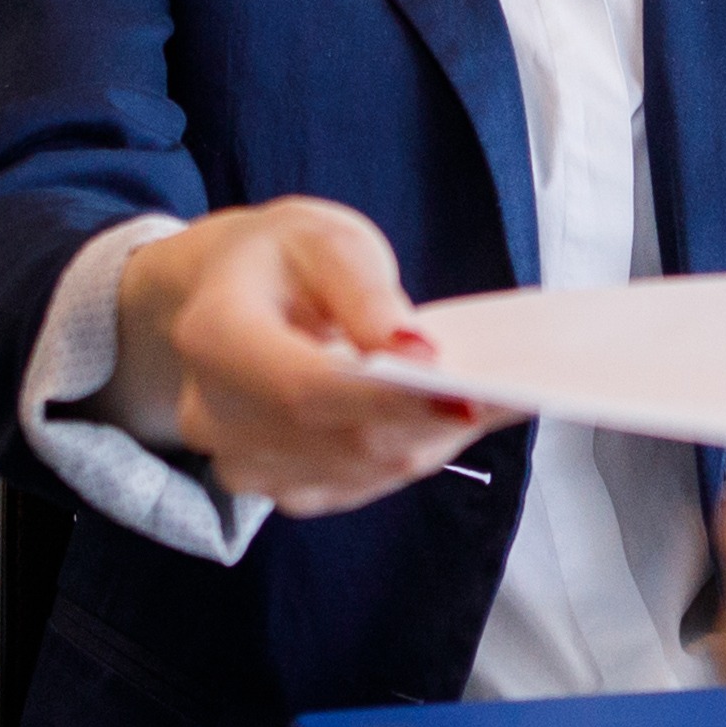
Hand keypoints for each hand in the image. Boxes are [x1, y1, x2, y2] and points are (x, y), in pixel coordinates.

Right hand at [103, 199, 486, 513]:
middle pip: (339, 442)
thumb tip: (415, 354)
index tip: (465, 397)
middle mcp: (215, 416)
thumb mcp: (322, 239)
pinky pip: (359, 484)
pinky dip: (412, 452)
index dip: (386, 403)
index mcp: (213, 336)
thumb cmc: (281, 259)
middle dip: (431, 423)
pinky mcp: (278, 488)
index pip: (303, 390)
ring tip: (490, 399)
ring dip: (431, 440)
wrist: (226, 295)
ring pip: (359, 472)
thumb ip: (365, 293)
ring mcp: (242, 463)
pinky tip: (445, 418)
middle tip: (511, 395)